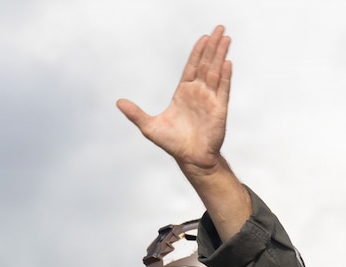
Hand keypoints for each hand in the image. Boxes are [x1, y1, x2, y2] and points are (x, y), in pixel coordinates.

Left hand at [117, 26, 230, 175]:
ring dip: (220, 55)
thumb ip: (136, 113)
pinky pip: (223, 90)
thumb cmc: (173, 144)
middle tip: (219, 28)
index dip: (197, 52)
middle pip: (206, 64)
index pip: (192, 67)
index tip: (203, 37)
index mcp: (184, 93)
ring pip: (216, 72)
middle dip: (212, 46)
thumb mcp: (149, 127)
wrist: (190, 159)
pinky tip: (227, 63)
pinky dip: (225, 76)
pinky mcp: (219, 110)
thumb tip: (118, 102)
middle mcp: (198, 93)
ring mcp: (210, 100)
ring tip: (225, 38)